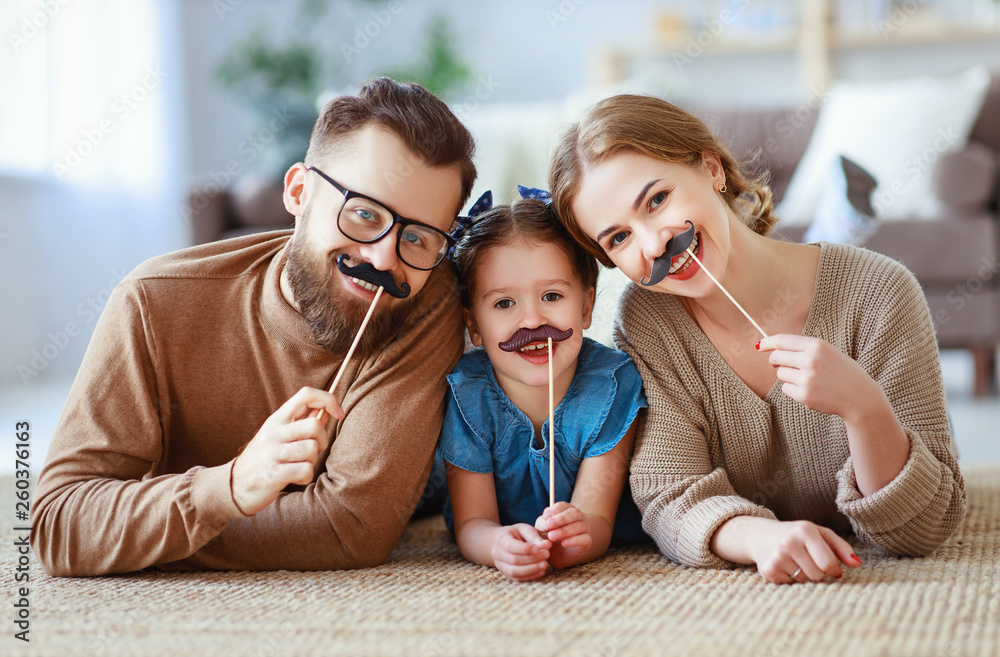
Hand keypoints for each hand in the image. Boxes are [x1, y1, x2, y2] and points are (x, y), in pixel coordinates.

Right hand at [231, 387, 343, 515]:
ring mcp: (271, 453)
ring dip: (312, 461)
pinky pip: (305, 471)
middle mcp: (273, 432)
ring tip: (299, 466)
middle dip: (323, 440)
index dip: (328, 400)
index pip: (306, 394)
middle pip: (314, 425)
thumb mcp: (277, 436)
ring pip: (311, 449)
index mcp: (276, 419)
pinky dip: (306, 477)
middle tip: (315, 450)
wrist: (233, 487)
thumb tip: (327, 410)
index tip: (338, 414)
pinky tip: (295, 478)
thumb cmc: (263, 460)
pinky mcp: (272, 474)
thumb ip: (301, 424)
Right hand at [490, 524, 551, 581]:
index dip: (525, 549)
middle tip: (546, 554)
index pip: (510, 546)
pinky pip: (517, 578)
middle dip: (532, 559)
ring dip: (531, 570)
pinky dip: (530, 576)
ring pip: (514, 572)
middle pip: (513, 560)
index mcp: (501, 539)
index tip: (539, 548)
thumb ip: (535, 537)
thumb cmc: (516, 534)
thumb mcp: (524, 529)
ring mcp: (500, 565)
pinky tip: (541, 571)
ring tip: (545, 564)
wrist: (502, 542)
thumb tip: (547, 545)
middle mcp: (497, 553)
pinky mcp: (506, 574)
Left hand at [535, 502, 592, 567]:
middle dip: (561, 518)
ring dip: (565, 530)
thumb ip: (543, 523)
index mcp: (567, 509)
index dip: (555, 509)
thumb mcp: (542, 528)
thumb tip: (547, 520)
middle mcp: (579, 517)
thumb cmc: (548, 535)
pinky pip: (584, 539)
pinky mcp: (587, 541)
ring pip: (579, 526)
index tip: (545, 516)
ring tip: (552, 536)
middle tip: (549, 524)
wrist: (555, 553)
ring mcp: (585, 528)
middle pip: (574, 513)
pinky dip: (574, 540)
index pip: (564, 505)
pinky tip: (564, 543)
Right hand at [748, 518, 861, 583]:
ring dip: (805, 576)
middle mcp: (789, 542)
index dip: (834, 570)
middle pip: (818, 575)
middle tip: (809, 562)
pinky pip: (792, 585)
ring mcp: (777, 557)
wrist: (760, 535)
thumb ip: (841, 548)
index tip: (832, 568)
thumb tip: (857, 564)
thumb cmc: (797, 535)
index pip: (828, 563)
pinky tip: (785, 567)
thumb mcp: (820, 534)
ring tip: (796, 563)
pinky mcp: (768, 571)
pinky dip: (791, 580)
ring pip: (805, 581)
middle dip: (818, 573)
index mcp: (805, 530)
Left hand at [758, 334, 880, 420]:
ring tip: (807, 379)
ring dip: (788, 376)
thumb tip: (773, 348)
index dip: (768, 342)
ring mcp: (807, 378)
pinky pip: (786, 389)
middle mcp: (811, 360)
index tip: (759, 346)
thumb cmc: (842, 372)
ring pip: (780, 374)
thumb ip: (805, 348)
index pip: (783, 340)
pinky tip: (810, 390)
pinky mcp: (805, 395)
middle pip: (777, 357)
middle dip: (774, 360)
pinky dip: (793, 389)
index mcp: (817, 345)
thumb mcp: (828, 352)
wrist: (860, 397)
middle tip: (778, 363)